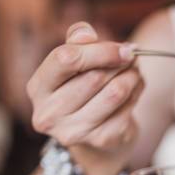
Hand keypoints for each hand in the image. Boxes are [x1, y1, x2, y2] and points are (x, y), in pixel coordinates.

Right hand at [27, 22, 143, 152]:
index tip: (123, 48)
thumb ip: (77, 41)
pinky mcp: (98, 140)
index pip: (66, 59)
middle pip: (95, 77)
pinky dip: (136, 95)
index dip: (100, 50)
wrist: (93, 132)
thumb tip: (86, 33)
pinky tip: (133, 91)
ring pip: (115, 93)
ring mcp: (73, 131)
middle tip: (132, 57)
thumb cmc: (81, 88)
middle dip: (120, 63)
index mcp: (38, 87)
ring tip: (134, 71)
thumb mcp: (74, 62)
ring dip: (132, 77)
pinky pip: (127, 109)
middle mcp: (49, 113)